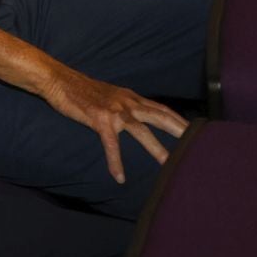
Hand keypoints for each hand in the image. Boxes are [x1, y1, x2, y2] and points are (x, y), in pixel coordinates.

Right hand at [41, 68, 185, 183]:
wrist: (57, 80)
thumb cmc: (80, 90)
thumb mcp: (109, 95)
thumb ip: (125, 105)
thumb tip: (137, 116)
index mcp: (130, 97)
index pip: (161, 109)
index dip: (179, 120)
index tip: (198, 132)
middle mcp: (127, 102)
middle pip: (160, 116)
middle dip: (180, 131)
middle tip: (199, 145)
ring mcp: (113, 110)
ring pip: (141, 131)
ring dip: (156, 149)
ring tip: (169, 166)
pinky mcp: (98, 119)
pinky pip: (110, 144)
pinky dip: (115, 161)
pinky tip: (119, 177)